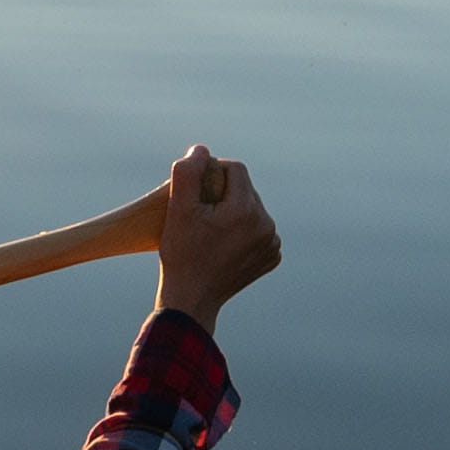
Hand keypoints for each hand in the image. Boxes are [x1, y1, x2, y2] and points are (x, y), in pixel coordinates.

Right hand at [153, 143, 278, 326]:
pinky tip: (226, 242)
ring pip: (253, 209)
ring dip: (235, 211)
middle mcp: (267, 225)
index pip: (235, 169)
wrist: (191, 298)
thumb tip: (202, 151)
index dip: (213, 172)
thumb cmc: (181, 252)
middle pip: (246, 190)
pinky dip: (244, 231)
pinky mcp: (272, 258)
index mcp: (246, 210)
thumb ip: (187, 172)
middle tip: (201, 210)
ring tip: (213, 227)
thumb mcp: (177, 209)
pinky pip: (259, 231)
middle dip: (225, 193)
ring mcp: (272, 244)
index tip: (196, 189)